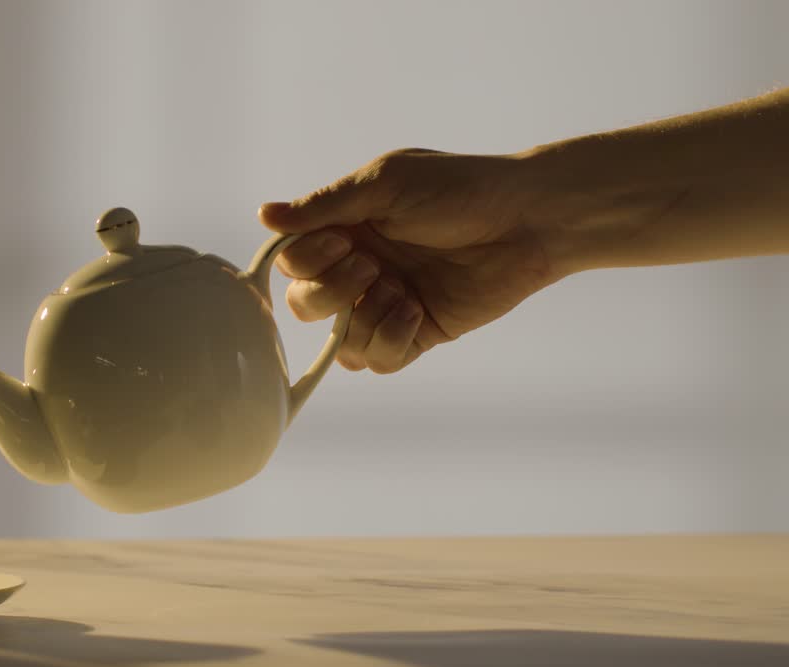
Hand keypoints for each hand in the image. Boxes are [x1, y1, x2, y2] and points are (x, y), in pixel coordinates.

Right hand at [259, 149, 558, 373]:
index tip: (343, 241)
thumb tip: (263, 215)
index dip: (307, 262)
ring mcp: (387, 305)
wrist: (525, 220)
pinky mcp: (418, 333)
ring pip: (339, 344)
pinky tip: (414, 311)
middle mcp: (360, 269)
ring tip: (400, 292)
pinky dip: (388, 341)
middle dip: (331, 293)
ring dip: (362, 320)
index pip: (291, 263)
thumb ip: (324, 205)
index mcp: (345, 230)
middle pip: (304, 307)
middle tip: (373, 266)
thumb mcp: (384, 184)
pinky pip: (378, 361)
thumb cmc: (458, 189)